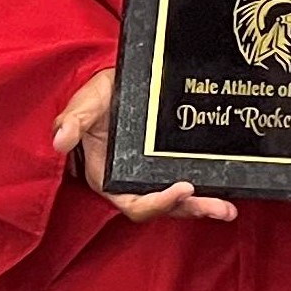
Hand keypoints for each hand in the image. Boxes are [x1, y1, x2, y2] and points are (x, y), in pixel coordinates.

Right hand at [51, 67, 236, 225]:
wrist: (116, 81)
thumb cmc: (96, 96)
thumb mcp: (84, 104)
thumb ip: (73, 121)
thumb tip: (60, 140)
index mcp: (107, 177)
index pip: (133, 204)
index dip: (157, 204)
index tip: (182, 188)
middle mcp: (131, 183)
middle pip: (162, 207)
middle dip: (191, 209)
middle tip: (219, 208)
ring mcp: (150, 175)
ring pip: (179, 200)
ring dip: (203, 206)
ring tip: (227, 208)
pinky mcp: (168, 164)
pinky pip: (188, 182)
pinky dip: (207, 188)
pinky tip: (229, 188)